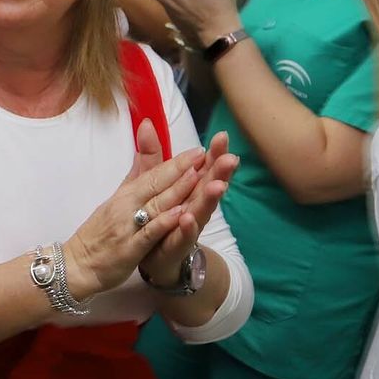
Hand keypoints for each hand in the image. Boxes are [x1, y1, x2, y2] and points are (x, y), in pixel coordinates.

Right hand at [62, 122, 206, 301]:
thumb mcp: (114, 201)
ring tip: (195, 175)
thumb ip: (133, 179)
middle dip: (179, 169)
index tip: (196, 150)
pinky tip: (177, 214)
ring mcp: (128, 227)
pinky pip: (148, 233)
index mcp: (125, 195)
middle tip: (202, 154)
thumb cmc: (97, 233)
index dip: (175, 162)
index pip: (153, 174)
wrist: (77, 264)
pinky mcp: (129, 248)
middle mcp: (126, 206)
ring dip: (175, 190)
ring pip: (155, 205)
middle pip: (156, 185)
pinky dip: (162, 222)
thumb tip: (143, 154)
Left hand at [137, 130, 237, 285]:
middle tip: (231, 158)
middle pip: (209, 186)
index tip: (222, 136)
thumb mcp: (152, 181)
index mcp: (190, 189)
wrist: (153, 255)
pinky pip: (182, 236)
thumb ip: (153, 155)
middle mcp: (194, 206)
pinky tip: (188, 218)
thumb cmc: (159, 214)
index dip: (214, 153)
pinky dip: (186, 228)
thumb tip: (146, 122)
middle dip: (220, 172)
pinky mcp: (176, 245)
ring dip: (209, 198)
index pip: (205, 167)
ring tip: (218, 186)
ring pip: (201, 210)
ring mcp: (188, 227)